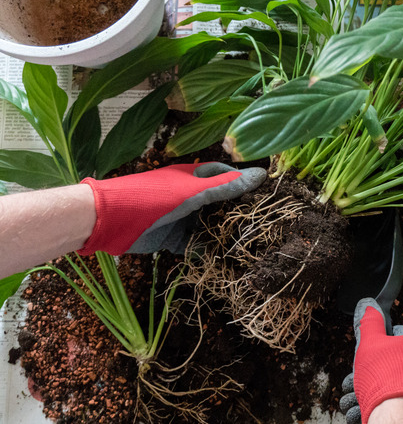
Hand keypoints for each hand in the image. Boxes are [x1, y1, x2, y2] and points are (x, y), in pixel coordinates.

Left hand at [78, 162, 265, 254]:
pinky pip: (193, 244)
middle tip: (260, 222)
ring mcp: (179, 217)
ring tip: (247, 243)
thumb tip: (261, 176)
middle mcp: (187, 195)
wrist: (108, 220)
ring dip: (222, 233)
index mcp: (192, 177)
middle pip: (217, 202)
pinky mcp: (171, 238)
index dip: (241, 182)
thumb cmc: (151, 197)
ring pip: (207, 224)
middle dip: (235, 212)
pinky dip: (205, 250)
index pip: (223, 175)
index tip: (263, 194)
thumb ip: (226, 187)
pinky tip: (222, 258)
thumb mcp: (193, 192)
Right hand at [340, 298, 402, 423]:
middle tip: (365, 380)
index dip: (380, 347)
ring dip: (383, 389)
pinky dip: (395, 404)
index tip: (371, 358)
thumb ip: (370, 323)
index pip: (397, 337)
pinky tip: (380, 408)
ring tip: (367, 397)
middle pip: (399, 363)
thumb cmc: (386, 378)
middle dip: (379, 372)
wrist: (400, 417)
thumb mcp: (370, 343)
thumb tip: (369, 307)